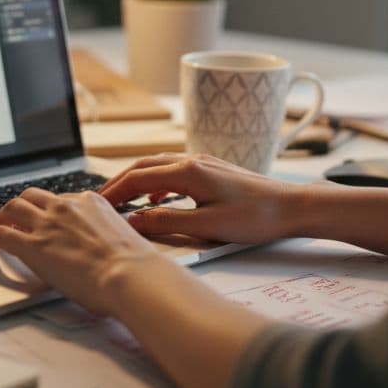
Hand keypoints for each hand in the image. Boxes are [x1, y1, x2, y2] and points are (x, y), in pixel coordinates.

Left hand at [0, 188, 173, 316]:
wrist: (130, 275)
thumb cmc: (134, 267)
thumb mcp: (122, 239)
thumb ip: (106, 237)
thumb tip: (105, 250)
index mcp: (90, 202)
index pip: (60, 199)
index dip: (47, 210)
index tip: (44, 219)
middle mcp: (66, 207)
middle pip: (31, 196)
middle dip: (19, 206)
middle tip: (12, 219)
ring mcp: (48, 224)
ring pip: (13, 207)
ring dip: (0, 218)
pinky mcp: (33, 245)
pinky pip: (1, 235)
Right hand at [100, 153, 304, 243]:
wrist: (291, 207)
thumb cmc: (255, 217)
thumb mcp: (207, 226)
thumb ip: (167, 222)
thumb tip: (133, 222)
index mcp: (188, 172)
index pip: (136, 178)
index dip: (113, 193)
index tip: (95, 207)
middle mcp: (192, 160)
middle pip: (142, 166)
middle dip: (118, 184)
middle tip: (98, 202)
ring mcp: (202, 163)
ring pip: (157, 167)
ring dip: (135, 181)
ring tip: (120, 201)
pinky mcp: (211, 170)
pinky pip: (172, 171)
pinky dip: (155, 182)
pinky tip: (155, 198)